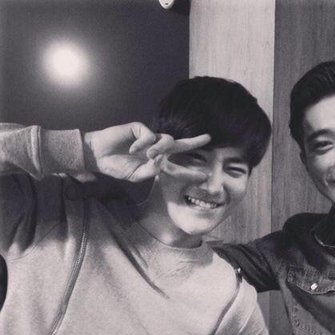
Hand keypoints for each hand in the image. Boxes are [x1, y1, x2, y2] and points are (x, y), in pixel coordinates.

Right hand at [84, 122, 209, 182]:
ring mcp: (149, 138)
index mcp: (157, 162)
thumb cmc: (117, 166)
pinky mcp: (140, 129)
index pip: (177, 167)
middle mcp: (157, 149)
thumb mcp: (137, 175)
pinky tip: (132, 149)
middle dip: (194, 142)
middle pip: (180, 145)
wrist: (98, 156)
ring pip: (167, 140)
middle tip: (208, 138)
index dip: (189, 172)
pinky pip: (149, 136)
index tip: (204, 176)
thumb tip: (162, 162)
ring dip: (160, 149)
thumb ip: (151, 171)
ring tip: (149, 156)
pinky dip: (142, 144)